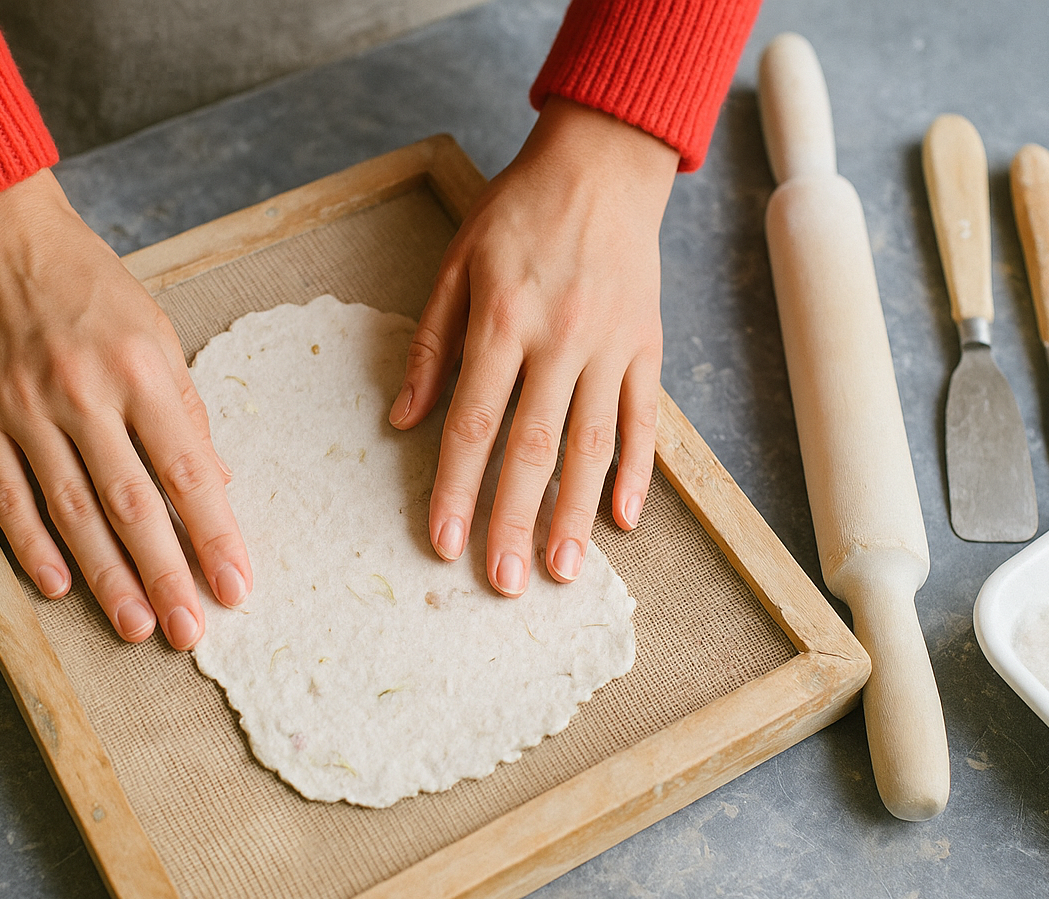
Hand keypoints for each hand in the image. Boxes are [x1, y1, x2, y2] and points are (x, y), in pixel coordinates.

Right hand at [0, 169, 251, 648]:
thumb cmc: (89, 285)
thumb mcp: (157, 331)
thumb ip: (185, 409)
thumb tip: (216, 482)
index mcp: (141, 369)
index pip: (187, 471)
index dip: (214, 535)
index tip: (236, 584)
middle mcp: (84, 392)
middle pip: (132, 504)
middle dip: (166, 575)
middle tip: (190, 629)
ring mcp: (24, 409)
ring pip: (71, 511)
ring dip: (105, 575)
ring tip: (136, 625)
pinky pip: (7, 495)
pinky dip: (32, 545)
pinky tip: (59, 586)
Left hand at [389, 97, 678, 596]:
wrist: (603, 165)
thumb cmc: (518, 213)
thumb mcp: (456, 264)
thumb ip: (431, 346)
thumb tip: (401, 420)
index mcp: (503, 320)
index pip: (474, 423)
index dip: (457, 488)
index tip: (445, 542)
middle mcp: (560, 339)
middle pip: (534, 448)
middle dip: (515, 521)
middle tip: (503, 583)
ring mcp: (611, 346)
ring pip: (593, 445)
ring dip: (577, 514)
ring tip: (564, 571)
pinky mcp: (647, 347)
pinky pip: (645, 419)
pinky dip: (638, 471)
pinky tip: (625, 519)